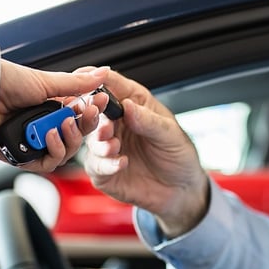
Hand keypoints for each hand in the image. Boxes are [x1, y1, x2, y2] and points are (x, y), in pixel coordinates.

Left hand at [0, 61, 111, 173]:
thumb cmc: (4, 83)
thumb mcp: (45, 81)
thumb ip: (77, 83)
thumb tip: (103, 73)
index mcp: (51, 106)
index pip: (80, 116)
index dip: (92, 112)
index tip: (100, 103)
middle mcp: (43, 126)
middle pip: (76, 136)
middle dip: (84, 126)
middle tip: (86, 114)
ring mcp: (34, 142)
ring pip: (66, 152)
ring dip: (69, 139)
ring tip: (60, 125)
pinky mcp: (22, 157)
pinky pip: (48, 164)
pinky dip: (53, 152)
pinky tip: (48, 137)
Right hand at [84, 70, 210, 237]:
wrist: (181, 190)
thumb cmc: (178, 155)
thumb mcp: (170, 135)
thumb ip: (149, 121)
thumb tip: (128, 106)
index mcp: (132, 104)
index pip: (109, 84)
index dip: (95, 79)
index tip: (87, 79)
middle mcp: (116, 123)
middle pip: (91, 110)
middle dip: (92, 114)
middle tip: (102, 122)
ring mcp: (108, 146)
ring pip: (89, 138)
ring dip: (100, 141)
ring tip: (115, 145)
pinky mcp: (104, 171)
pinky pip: (95, 165)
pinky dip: (106, 164)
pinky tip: (123, 162)